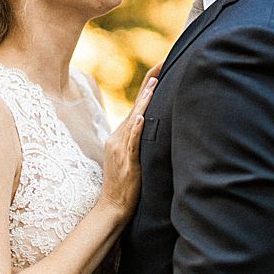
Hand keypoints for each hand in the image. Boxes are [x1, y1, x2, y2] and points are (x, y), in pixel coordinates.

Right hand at [99, 66, 157, 217]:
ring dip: (144, 102)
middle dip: (148, 87)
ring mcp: (119, 149)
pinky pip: (131, 142)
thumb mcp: (133, 160)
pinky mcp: (124, 161)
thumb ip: (139, 144)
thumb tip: (154, 133)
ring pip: (133, 120)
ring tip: (154, 85)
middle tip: (161, 67)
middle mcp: (117, 139)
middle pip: (135, 108)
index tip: (159, 71)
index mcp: (120, 137)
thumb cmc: (126, 186)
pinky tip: (142, 117)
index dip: (147, 90)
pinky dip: (136, 129)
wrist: (113, 206)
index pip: (136, 108)